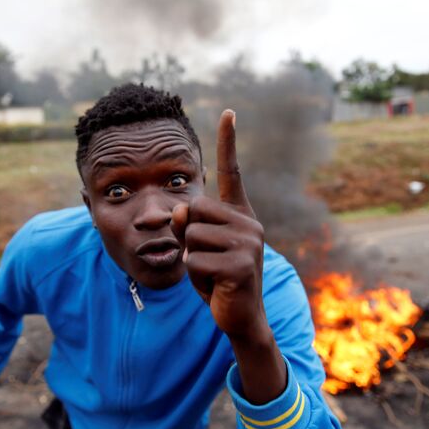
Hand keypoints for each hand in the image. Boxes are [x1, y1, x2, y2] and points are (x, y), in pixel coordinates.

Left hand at [171, 109, 265, 336]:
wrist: (239, 316)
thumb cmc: (216, 278)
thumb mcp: (198, 247)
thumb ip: (187, 224)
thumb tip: (179, 210)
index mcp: (240, 214)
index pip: (232, 173)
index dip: (228, 142)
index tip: (228, 112)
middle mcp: (249, 222)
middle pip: (193, 208)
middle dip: (187, 235)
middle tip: (207, 258)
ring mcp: (248, 242)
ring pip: (191, 235)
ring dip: (191, 259)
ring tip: (211, 272)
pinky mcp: (241, 264)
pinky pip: (195, 260)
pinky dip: (196, 276)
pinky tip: (214, 285)